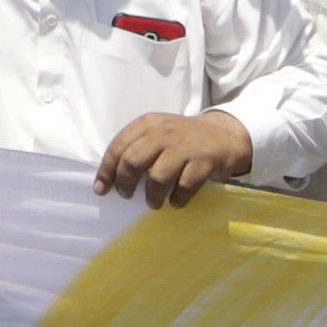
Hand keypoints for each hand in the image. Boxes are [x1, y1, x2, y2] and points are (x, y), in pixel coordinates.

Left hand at [95, 110, 252, 207]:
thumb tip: (109, 179)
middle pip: (133, 161)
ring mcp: (185, 146)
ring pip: (157, 177)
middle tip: (126, 195)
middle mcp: (164, 132)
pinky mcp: (204, 160)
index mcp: (148, 124)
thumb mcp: (158, 134)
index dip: (107, 171)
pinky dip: (178, 199)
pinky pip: (185, 186)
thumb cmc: (182, 140)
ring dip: (152, 196)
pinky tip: (177, 201)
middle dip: (125, 183)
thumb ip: (137, 148)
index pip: (118, 147)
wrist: (224, 135)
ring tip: (153, 202)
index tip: (101, 189)